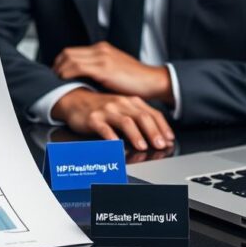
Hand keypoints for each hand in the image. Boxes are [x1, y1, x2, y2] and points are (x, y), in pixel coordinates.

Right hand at [51, 88, 174, 150]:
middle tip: (160, 144)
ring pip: (125, 121)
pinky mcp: (93, 119)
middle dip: (153, 132)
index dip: (163, 127)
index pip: (152, 114)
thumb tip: (159, 135)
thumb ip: (139, 119)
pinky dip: (111, 137)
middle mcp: (121, 104)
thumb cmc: (102, 107)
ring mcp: (107, 111)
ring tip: (142, 146)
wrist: (76, 100)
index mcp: (131, 102)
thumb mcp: (123, 109)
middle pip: (142, 117)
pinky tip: (116, 145)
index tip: (169, 139)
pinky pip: (104, 128)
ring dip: (136, 135)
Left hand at [52, 41, 173, 104]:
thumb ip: (99, 70)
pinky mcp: (104, 68)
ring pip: (70, 59)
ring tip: (57, 81)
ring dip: (60, 70)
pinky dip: (67, 74)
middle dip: (57, 65)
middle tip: (53, 78)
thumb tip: (83, 79)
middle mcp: (100, 50)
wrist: (152, 81)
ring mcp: (102, 57)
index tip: (57, 73)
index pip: (73, 51)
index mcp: (102, 49)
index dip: (61, 62)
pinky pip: (77, 67)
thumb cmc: (135, 80)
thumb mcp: (114, 70)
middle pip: (68, 53)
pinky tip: (65, 81)